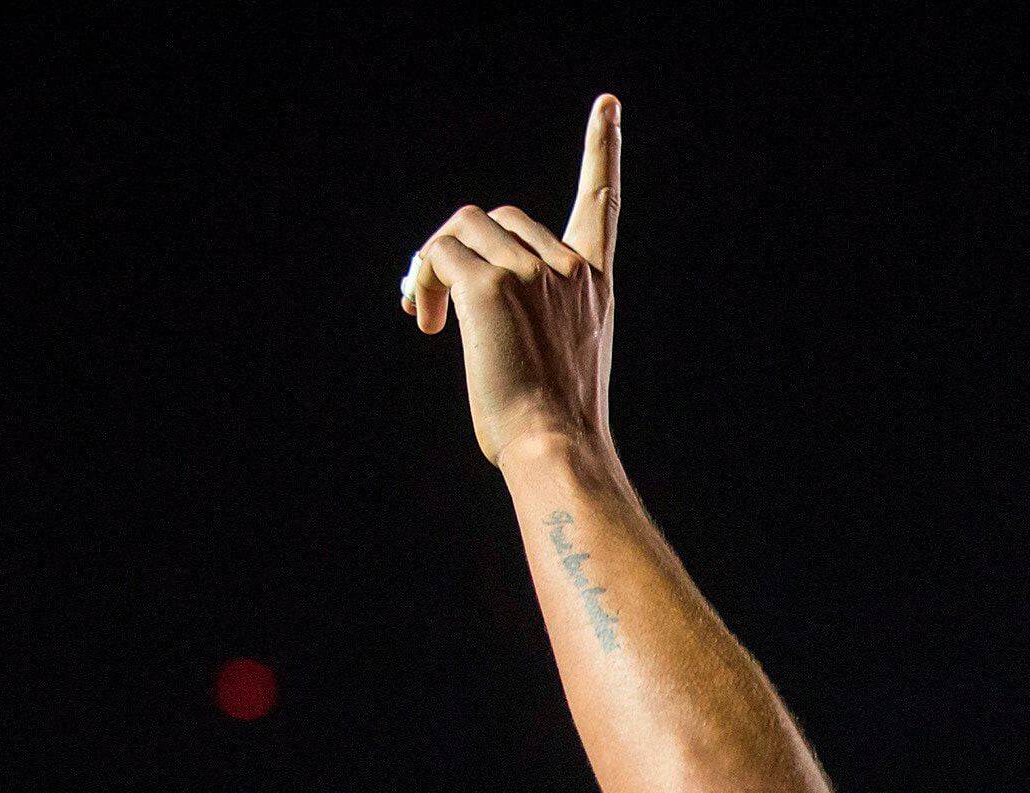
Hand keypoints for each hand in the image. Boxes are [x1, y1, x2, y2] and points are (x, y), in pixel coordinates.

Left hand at [402, 95, 621, 464]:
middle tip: (433, 304)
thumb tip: (462, 293)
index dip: (603, 151)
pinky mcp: (490, 287)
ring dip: (434, 264)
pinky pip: (440, 255)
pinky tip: (428, 322)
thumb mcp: (558, 356)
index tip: (606, 106)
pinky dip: (423, 280)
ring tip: (428, 315)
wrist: (556, 448)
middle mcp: (569, 268)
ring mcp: (531, 273)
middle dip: (459, 250)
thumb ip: (531, 309)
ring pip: (462, 230)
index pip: (600, 203)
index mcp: (594, 283)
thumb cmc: (551, 423)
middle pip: (496, 217)